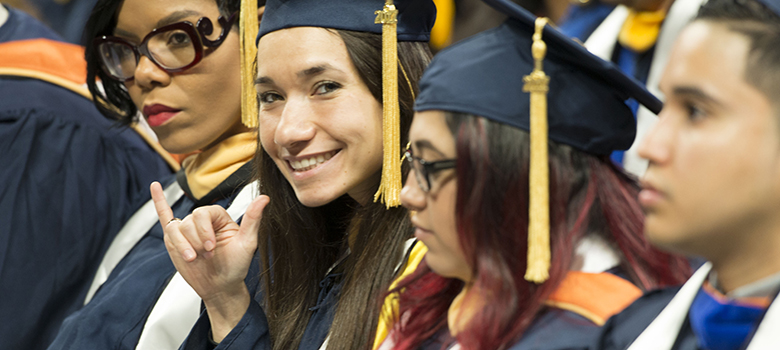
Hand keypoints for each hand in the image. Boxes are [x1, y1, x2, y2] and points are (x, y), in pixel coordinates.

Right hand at [150, 182, 269, 340]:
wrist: (220, 287)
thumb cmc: (235, 266)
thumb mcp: (247, 243)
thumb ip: (252, 219)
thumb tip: (264, 198)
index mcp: (219, 217)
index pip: (204, 213)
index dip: (204, 231)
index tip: (211, 247)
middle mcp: (202, 221)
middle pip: (189, 221)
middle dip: (196, 241)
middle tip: (206, 256)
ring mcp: (186, 229)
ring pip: (175, 228)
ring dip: (182, 245)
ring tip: (193, 258)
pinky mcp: (174, 240)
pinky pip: (164, 216)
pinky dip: (159, 201)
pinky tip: (155, 187)